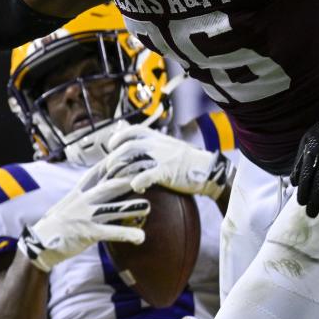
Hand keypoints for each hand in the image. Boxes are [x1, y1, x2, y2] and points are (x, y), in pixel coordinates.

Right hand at [19, 174, 148, 271]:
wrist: (41, 242)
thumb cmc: (62, 221)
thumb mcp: (74, 201)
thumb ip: (91, 192)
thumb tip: (109, 182)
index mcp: (82, 190)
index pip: (101, 171)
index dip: (117, 163)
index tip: (134, 156)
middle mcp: (85, 200)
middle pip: (110, 186)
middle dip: (129, 180)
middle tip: (148, 176)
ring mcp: (87, 216)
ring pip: (113, 209)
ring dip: (132, 208)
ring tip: (148, 207)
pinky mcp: (88, 233)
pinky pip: (111, 232)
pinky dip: (127, 234)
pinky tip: (140, 237)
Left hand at [102, 124, 231, 199]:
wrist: (209, 169)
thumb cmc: (189, 161)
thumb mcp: (170, 146)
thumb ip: (154, 143)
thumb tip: (138, 143)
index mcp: (158, 137)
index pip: (133, 130)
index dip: (119, 136)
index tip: (111, 145)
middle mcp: (157, 144)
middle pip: (128, 146)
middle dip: (115, 157)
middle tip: (109, 167)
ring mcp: (162, 157)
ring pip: (134, 159)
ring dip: (122, 170)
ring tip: (116, 179)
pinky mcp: (167, 171)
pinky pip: (147, 175)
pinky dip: (138, 181)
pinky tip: (135, 187)